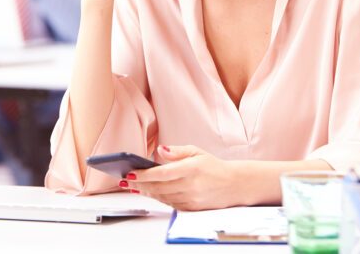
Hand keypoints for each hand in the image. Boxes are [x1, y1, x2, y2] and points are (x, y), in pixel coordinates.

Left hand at [122, 145, 243, 210]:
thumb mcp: (196, 151)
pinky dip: (158, 198)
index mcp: (192, 168)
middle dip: (139, 185)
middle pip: (158, 187)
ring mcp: (192, 199)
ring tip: (134, 186)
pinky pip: (170, 204)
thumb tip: (160, 150)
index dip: (143, 175)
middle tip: (125, 181)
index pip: (162, 173)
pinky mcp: (192, 208)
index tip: (130, 173)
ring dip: (146, 192)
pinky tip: (150, 192)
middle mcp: (191, 185)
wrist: (234, 184)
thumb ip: (176, 151)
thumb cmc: (213, 166)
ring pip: (162, 197)